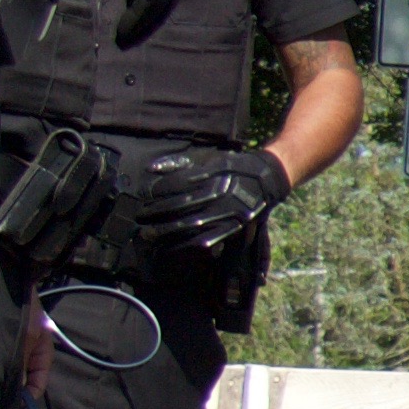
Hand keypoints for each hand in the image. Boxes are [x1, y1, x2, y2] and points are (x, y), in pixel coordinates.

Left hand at [124, 144, 289, 258]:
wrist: (267, 177)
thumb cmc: (233, 166)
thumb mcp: (207, 158)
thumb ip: (178, 163)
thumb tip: (150, 168)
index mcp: (211, 178)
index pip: (176, 190)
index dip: (157, 199)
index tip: (143, 205)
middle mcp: (218, 196)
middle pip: (180, 210)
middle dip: (158, 218)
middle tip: (141, 224)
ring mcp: (227, 212)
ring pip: (191, 226)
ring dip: (169, 234)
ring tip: (151, 237)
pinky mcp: (234, 225)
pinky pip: (210, 239)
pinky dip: (190, 246)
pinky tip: (174, 249)